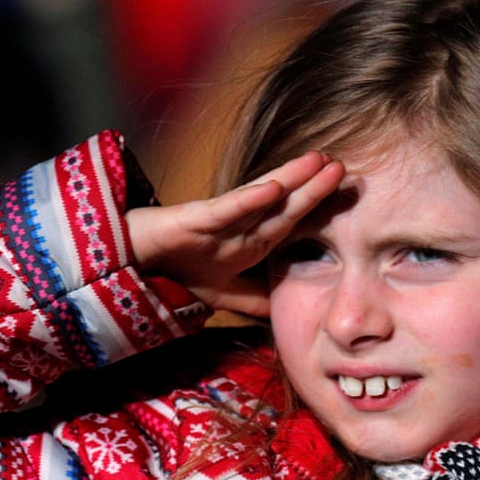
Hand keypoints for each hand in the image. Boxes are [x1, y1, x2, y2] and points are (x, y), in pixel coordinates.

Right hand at [126, 151, 344, 315]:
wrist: (128, 266)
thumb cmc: (176, 271)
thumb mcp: (225, 295)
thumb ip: (256, 301)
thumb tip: (288, 318)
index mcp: (251, 241)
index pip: (293, 223)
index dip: (321, 209)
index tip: (352, 195)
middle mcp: (240, 226)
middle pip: (286, 205)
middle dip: (316, 188)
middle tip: (347, 170)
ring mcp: (219, 220)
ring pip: (261, 197)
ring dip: (291, 180)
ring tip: (319, 162)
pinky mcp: (193, 219)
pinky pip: (226, 209)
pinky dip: (249, 199)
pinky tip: (274, 187)